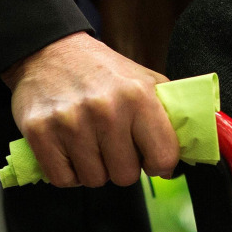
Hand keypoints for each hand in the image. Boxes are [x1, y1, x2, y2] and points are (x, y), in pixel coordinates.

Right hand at [2, 31, 179, 187]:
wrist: (50, 51)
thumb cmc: (104, 71)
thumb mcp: (145, 80)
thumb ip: (169, 112)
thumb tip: (192, 148)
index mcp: (138, 96)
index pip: (163, 157)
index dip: (159, 164)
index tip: (151, 158)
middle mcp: (106, 110)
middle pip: (126, 175)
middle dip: (122, 165)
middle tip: (114, 145)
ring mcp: (71, 123)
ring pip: (94, 180)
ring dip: (94, 168)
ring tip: (90, 143)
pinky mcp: (39, 133)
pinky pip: (63, 180)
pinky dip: (68, 173)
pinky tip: (70, 150)